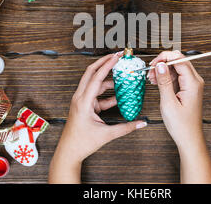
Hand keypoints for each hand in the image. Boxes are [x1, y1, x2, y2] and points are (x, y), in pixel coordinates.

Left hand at [49, 53, 147, 182]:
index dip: (107, 65)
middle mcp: (80, 98)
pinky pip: (96, 94)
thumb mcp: (106, 135)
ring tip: (121, 75)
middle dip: (104, 63)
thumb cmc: (81, 143)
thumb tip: (141, 123)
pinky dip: (106, 93)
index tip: (116, 57)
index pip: (96, 77)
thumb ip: (126, 127)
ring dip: (107, 79)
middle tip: (116, 56)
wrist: (68, 152)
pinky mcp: (84, 106)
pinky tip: (118, 95)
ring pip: (94, 83)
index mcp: (83, 102)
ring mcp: (81, 101)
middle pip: (91, 73)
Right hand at [148, 51, 204, 148]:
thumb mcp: (168, 102)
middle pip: (179, 61)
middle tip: (151, 71)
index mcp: (193, 83)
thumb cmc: (182, 125)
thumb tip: (160, 65)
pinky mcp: (187, 89)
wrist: (189, 138)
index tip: (153, 63)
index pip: (180, 59)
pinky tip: (157, 82)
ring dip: (163, 70)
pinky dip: (166, 77)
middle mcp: (195, 82)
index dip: (165, 58)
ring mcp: (192, 85)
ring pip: (176, 68)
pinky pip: (176, 76)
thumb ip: (164, 82)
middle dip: (163, 63)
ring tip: (152, 78)